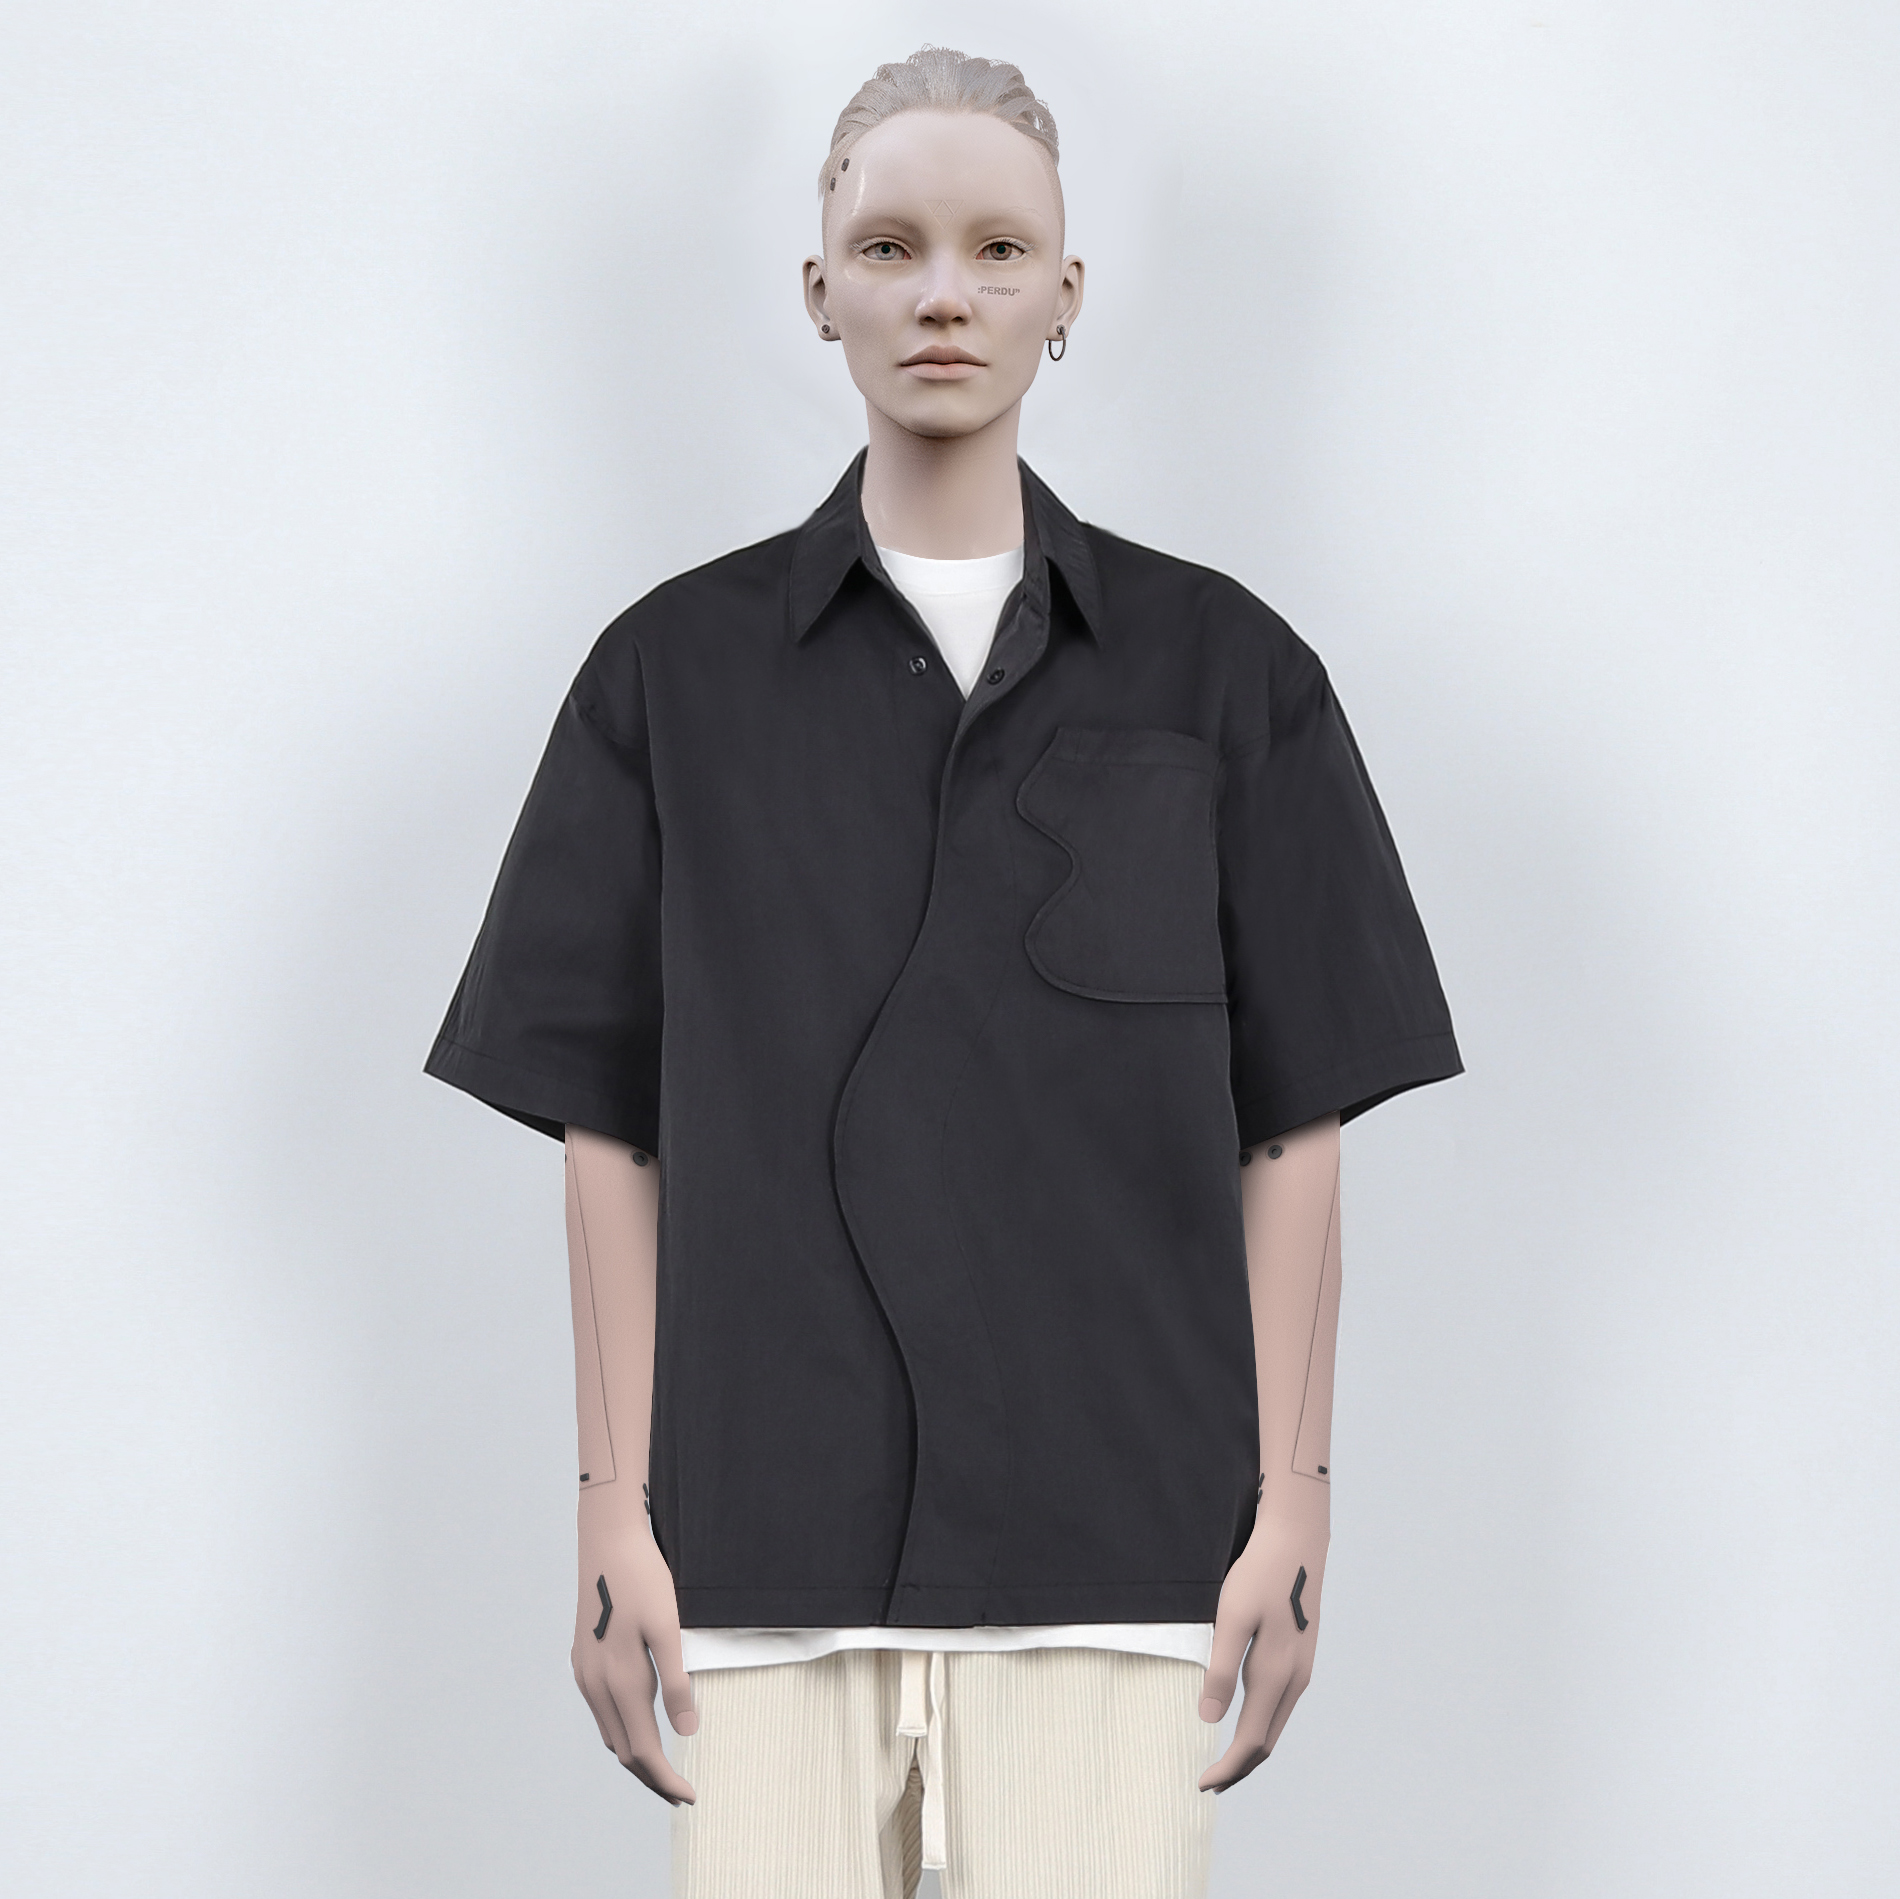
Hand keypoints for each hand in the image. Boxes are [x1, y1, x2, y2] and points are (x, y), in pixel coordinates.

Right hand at [571, 1489, 698, 1803]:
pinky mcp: (580, 1660)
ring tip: (664, 1765)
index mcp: (620, 1682)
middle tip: (682, 1791)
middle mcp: (595, 1685)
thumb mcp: (668, 1627)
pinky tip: (638, 1722)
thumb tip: (687, 1734)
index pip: (644, 1751)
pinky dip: (621, 1729)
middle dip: (652, 1777)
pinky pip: (600, 1710)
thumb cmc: (644, 1579)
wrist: (606, 1541)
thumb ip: (676, 1682)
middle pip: (624, 1751)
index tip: (691, 1797)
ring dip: (635, 1755)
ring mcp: (584, 1673)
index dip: (667, 1780)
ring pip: (609, 1733)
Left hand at [1197, 1500, 1327, 1790]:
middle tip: (1210, 1782)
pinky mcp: (1302, 1655)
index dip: (1228, 1768)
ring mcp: (1302, 1669)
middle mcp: (1295, 1680)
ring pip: (1277, 1724)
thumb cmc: (1258, 1574)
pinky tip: (1246, 1719)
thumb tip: (1209, 1719)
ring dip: (1252, 1748)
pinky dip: (1262, 1725)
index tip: (1201, 1783)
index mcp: (1276, 1675)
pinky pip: (1281, 1705)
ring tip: (1225, 1759)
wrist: (1297, 1541)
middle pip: (1268, 1741)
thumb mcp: (1232, 1617)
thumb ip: (1221, 1669)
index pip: (1252, 1741)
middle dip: (1240, 1767)